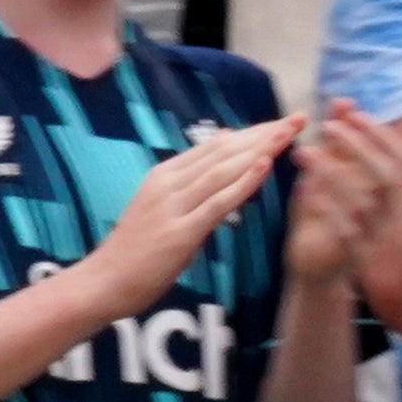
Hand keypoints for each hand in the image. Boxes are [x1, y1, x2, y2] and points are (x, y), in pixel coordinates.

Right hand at [74, 115, 295, 320]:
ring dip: (259, 150)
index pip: (216, 146)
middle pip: (224, 151)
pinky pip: (217, 203)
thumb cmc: (135, 251)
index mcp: (165, 174)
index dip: (252, 133)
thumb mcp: (162, 208)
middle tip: (298, 119)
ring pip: (223, 170)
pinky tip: (265, 166)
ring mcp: (173, 205)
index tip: (282, 123)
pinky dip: (243, 183)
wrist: (104, 281)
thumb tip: (221, 157)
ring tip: (289, 133)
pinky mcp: (180, 232)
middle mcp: (169, 182)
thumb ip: (189, 185)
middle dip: (263, 134)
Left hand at [287, 102, 401, 287]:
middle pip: (389, 179)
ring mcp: (374, 237)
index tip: (354, 113)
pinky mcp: (353, 258)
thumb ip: (338, 141)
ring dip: (333, 174)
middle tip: (327, 127)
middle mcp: (389, 213)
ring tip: (303, 152)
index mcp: (390, 193)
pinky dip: (324, 209)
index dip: (383, 135)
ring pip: (363, 204)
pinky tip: (304, 190)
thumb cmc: (325, 214)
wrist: (316, 267)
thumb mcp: (330, 173)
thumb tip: (343, 100)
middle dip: (361, 148)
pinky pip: (344, 232)